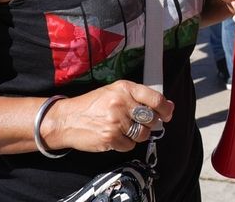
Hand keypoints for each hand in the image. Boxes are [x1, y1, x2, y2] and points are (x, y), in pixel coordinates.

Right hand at [43, 80, 172, 152]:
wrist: (67, 119)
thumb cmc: (92, 105)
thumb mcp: (114, 92)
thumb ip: (139, 97)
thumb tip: (167, 106)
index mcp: (125, 88)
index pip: (156, 99)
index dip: (166, 109)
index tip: (168, 114)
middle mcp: (122, 103)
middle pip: (151, 118)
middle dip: (150, 124)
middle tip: (139, 123)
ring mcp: (116, 121)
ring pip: (143, 134)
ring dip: (138, 135)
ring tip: (125, 130)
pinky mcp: (110, 138)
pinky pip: (129, 145)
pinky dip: (125, 144)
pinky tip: (115, 136)